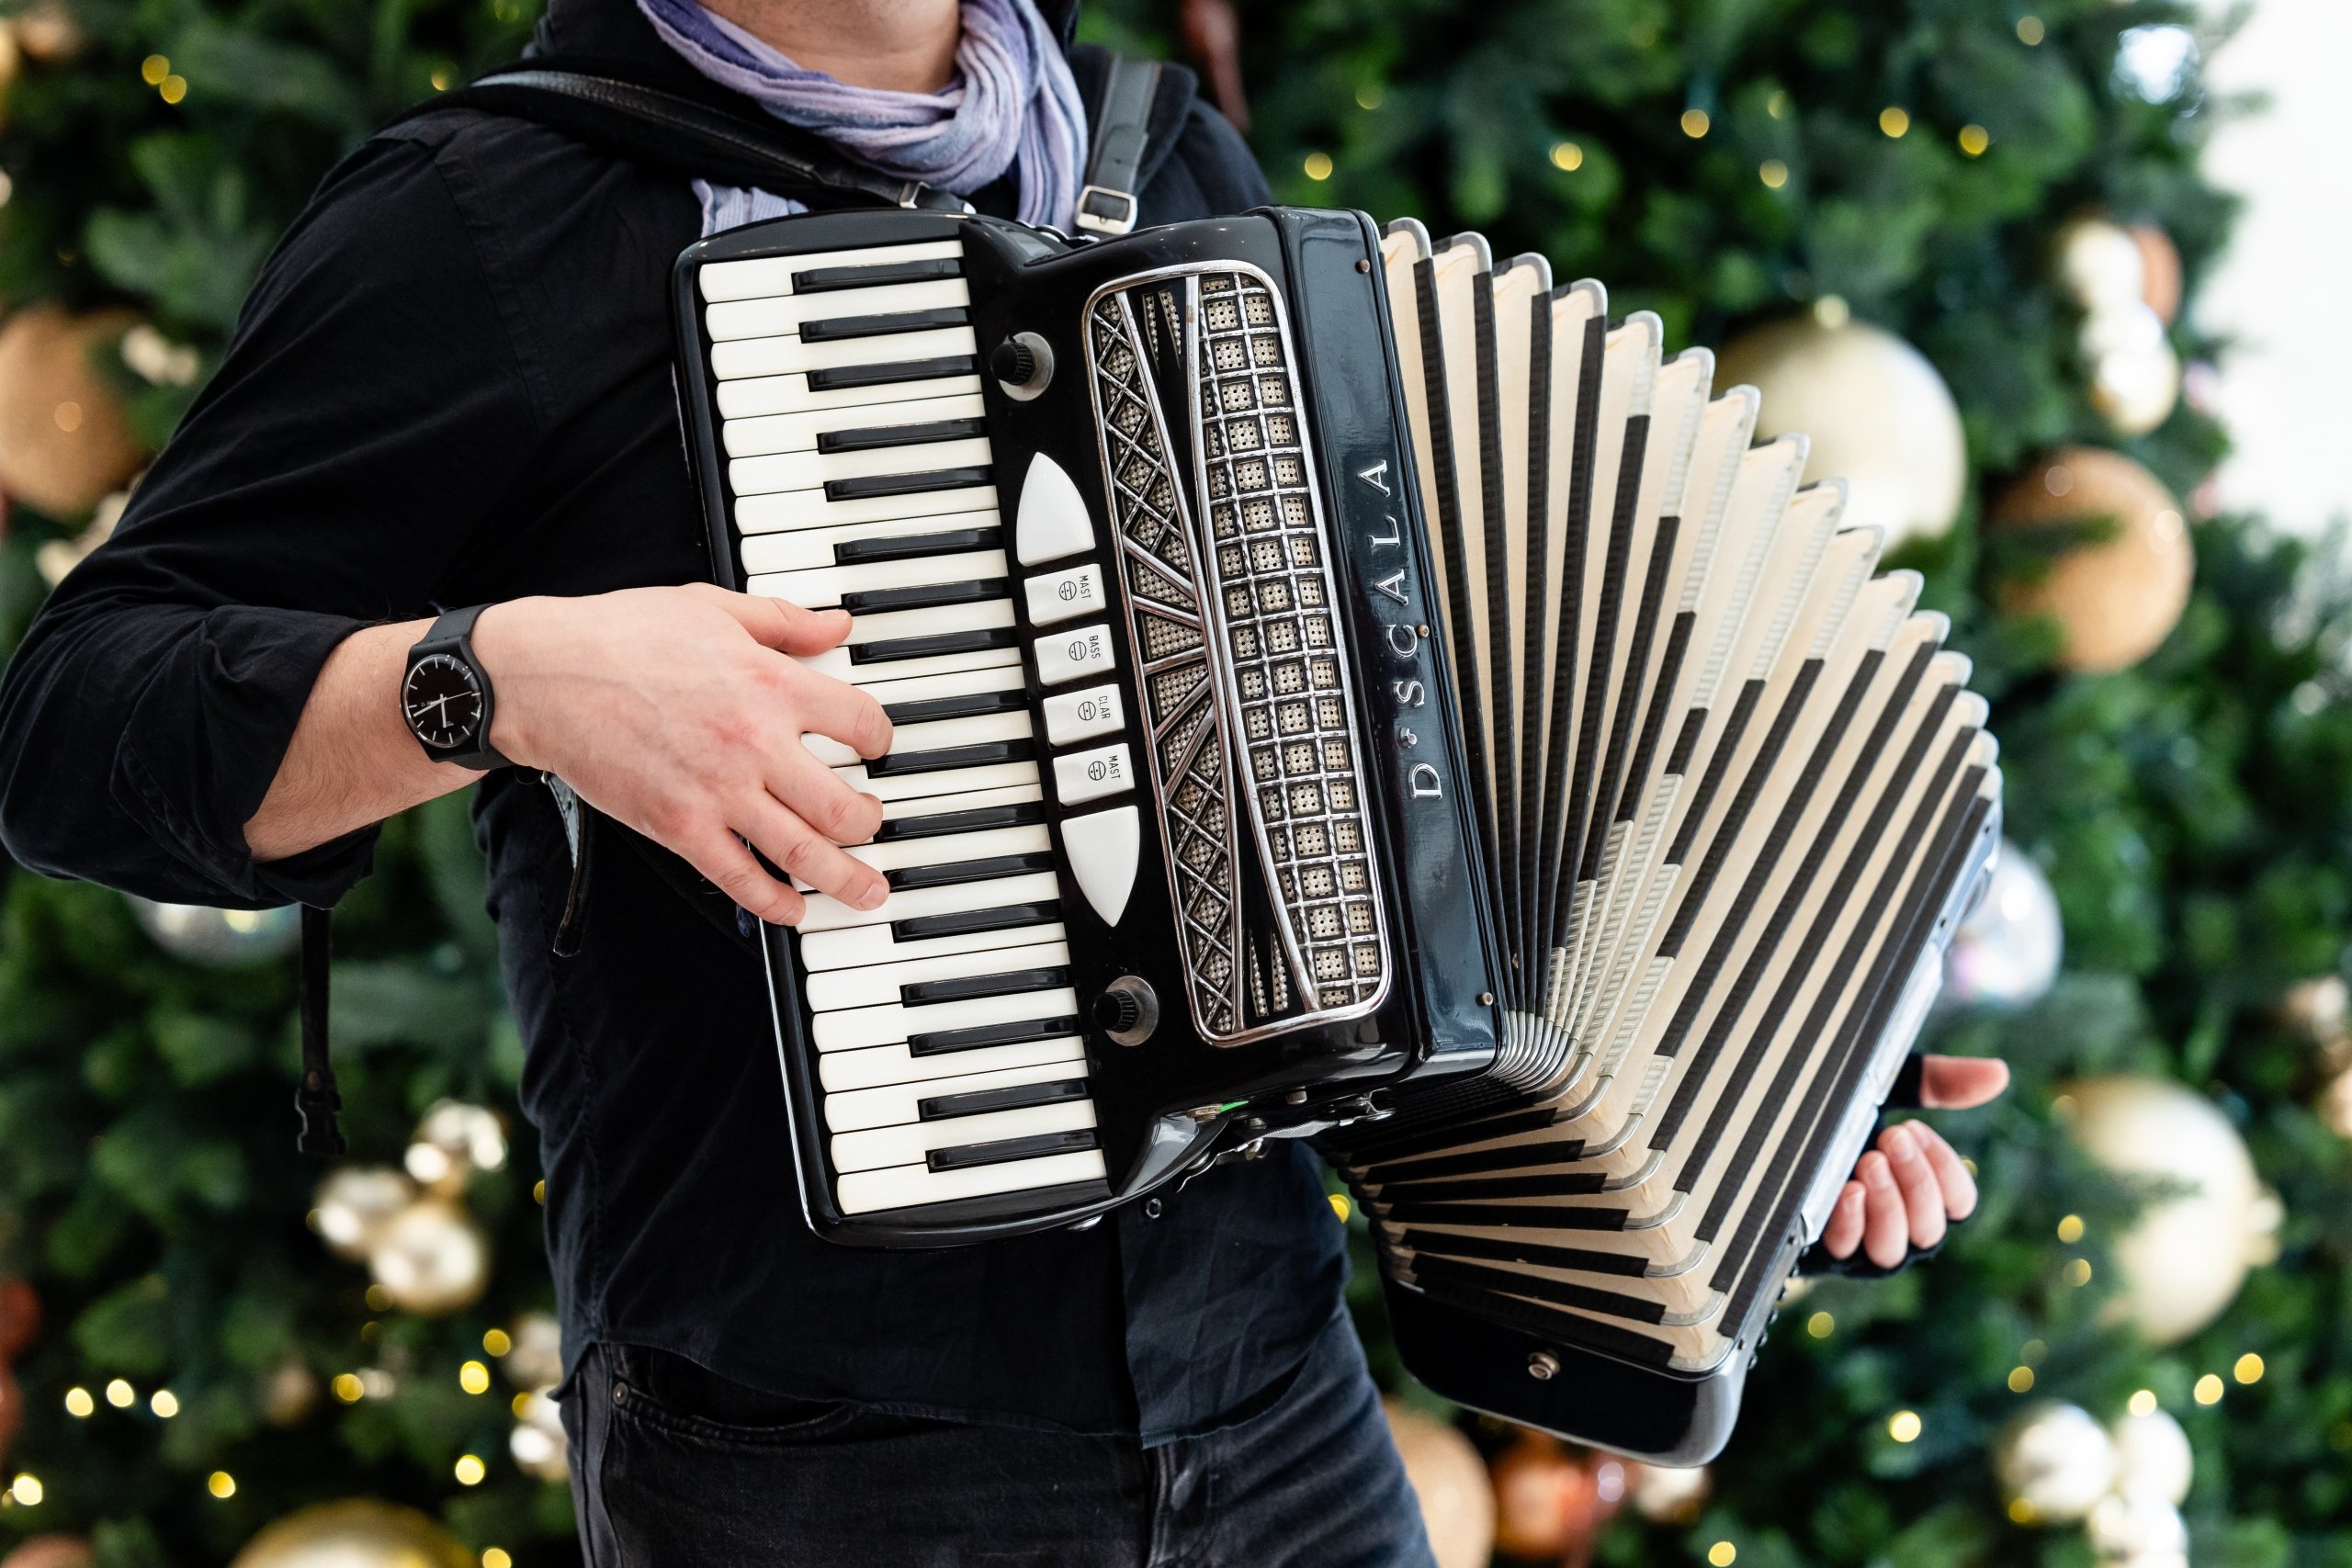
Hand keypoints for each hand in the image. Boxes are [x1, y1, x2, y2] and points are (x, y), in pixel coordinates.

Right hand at [473, 584, 892, 924]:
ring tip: (866, 891)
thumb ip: (783, 622)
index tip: (876, 748)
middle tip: (872, 824)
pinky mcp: (678, 827)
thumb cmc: (621, 635)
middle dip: (870, 822)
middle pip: (843, 804)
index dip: (880, 739)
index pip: (860, 723)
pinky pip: (740, 879)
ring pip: (804, 852)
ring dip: (845, 879)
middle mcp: (754, 743)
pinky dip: (774, 903)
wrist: (545, 676)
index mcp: (771, 684)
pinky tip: (794, 910)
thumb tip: (838, 625)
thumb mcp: (713, 608)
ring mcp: (717, 792)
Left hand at [1820, 1056, 2008, 1268]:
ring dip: (1889, 1205)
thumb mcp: (1886, 1090)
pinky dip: (1850, 1222)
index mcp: (1920, 1196)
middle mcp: (1898, 1229)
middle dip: (1916, 1180)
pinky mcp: (1821, 1253)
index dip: (1946, 1169)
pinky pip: (1845, 1252)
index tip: (1916, 1128)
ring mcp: (1860, 1247)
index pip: (1959, 1203)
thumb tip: (1999, 1073)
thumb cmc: (1838, 1115)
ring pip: (1893, 1249)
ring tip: (1869, 1162)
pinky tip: (1847, 1190)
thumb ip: (1938, 1084)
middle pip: (1931, 1228)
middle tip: (1893, 1137)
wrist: (1768, 1128)